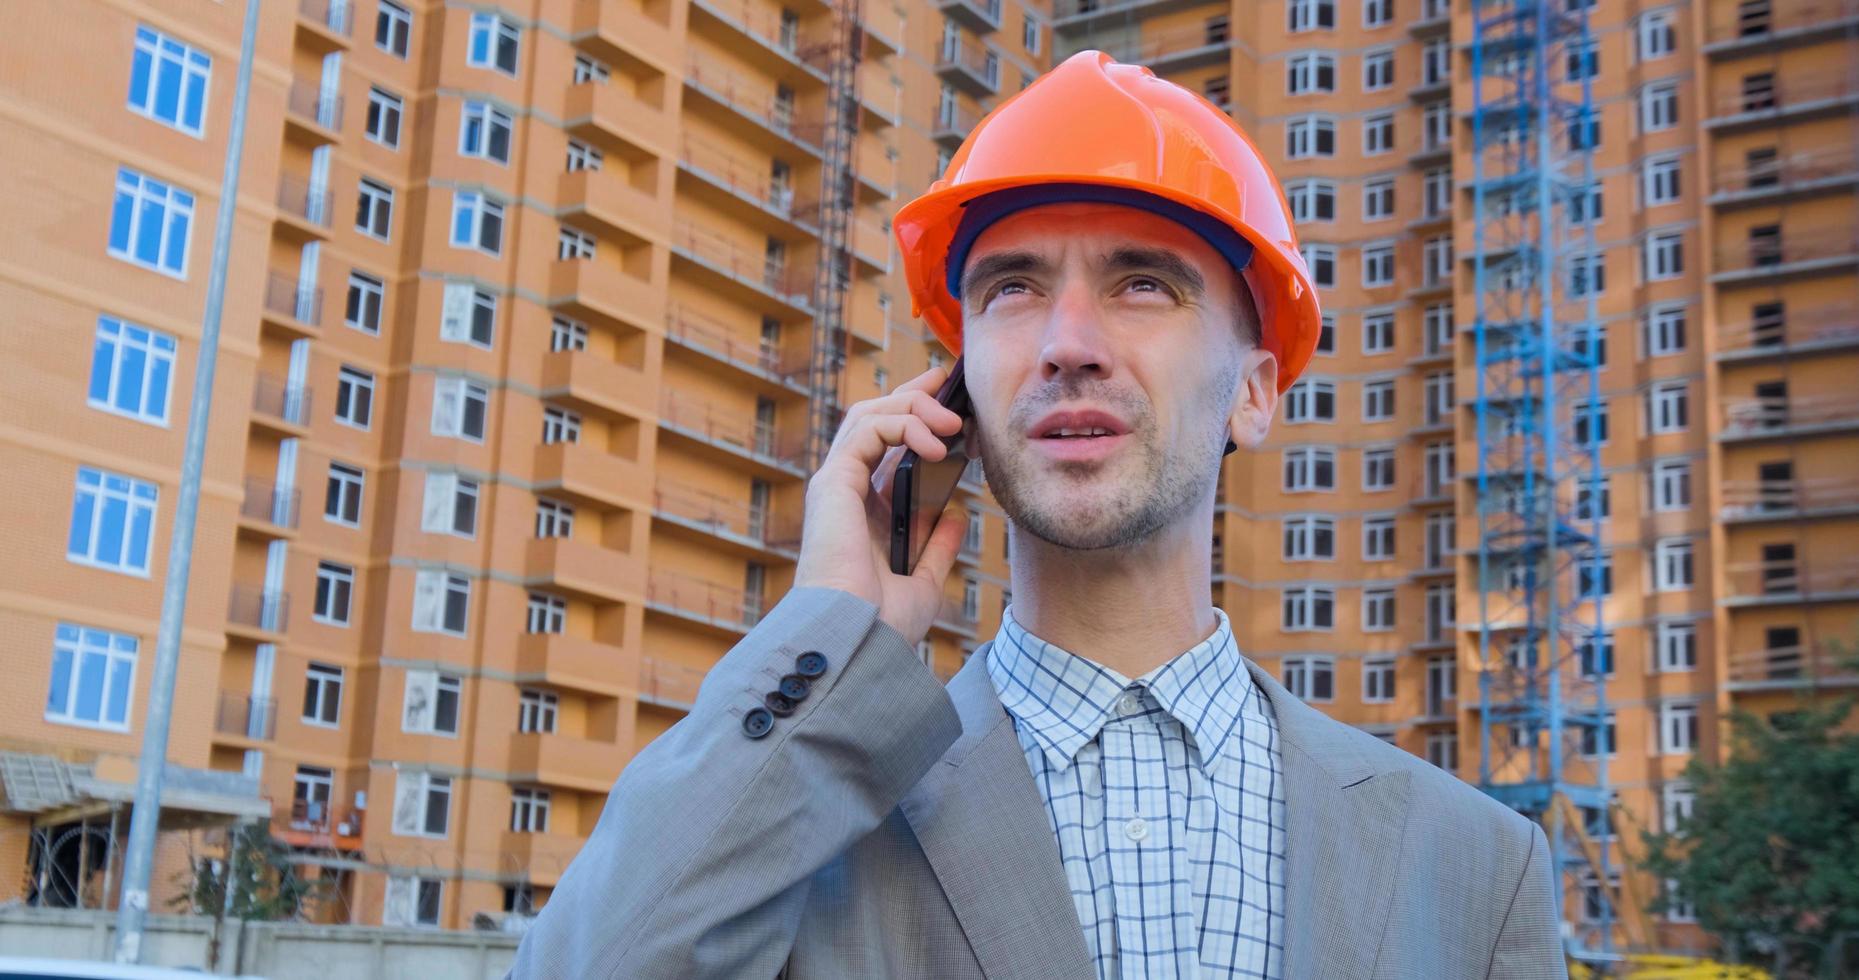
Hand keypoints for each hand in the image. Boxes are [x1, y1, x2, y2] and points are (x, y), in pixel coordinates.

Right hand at [794, 366, 969, 643]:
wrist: (859, 640)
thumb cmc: (883, 624)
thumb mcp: (925, 581)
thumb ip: (938, 546)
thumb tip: (956, 512)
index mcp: (864, 512)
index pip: (886, 447)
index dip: (916, 419)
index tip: (953, 407)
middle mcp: (846, 492)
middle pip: (874, 419)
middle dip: (912, 395)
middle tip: (948, 386)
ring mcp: (836, 485)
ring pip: (868, 415)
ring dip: (914, 408)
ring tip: (953, 425)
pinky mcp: (833, 482)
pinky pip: (866, 429)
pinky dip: (903, 425)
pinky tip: (935, 446)